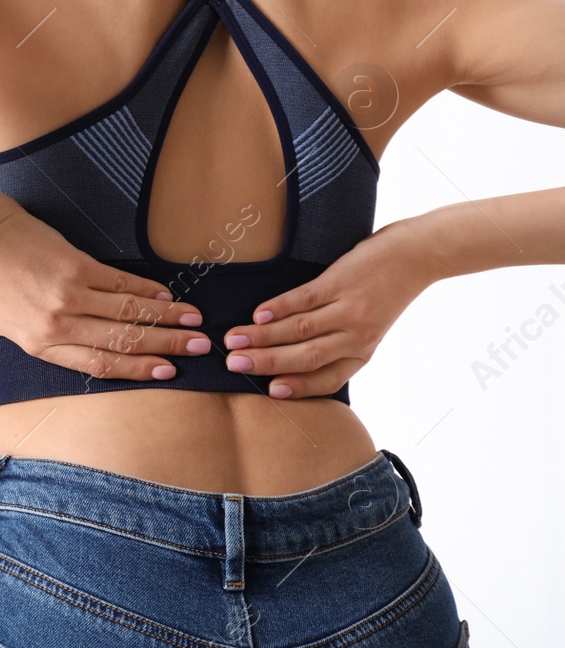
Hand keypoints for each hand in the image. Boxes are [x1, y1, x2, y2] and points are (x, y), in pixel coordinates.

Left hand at [0, 208, 209, 391]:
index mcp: (40, 342)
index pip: (97, 364)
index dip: (135, 369)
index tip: (165, 372)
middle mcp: (60, 322)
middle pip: (122, 341)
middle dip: (165, 347)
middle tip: (199, 350)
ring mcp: (71, 293)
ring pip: (129, 312)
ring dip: (166, 319)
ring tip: (196, 325)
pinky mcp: (77, 265)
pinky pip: (120, 282)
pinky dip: (147, 290)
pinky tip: (169, 297)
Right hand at [222, 222, 431, 398]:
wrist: (414, 255)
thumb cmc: (385, 292)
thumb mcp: (367, 327)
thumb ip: (337, 343)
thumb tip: (289, 356)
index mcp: (361, 352)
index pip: (327, 378)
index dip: (298, 387)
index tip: (270, 391)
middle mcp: (356, 335)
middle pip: (306, 356)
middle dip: (267, 362)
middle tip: (234, 365)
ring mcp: (349, 309)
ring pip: (300, 329)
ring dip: (263, 336)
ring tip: (233, 340)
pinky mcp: (341, 282)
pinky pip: (305, 300)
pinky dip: (279, 308)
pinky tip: (258, 315)